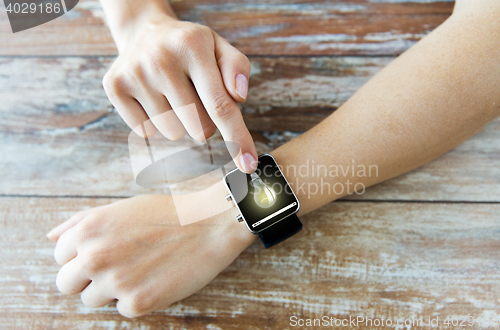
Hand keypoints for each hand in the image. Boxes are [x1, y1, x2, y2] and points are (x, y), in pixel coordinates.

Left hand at [46, 193, 255, 317]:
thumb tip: (50, 236)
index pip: (60, 256)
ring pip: (92, 300)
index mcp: (88, 230)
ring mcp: (115, 281)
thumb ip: (80, 221)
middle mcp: (95, 256)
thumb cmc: (167, 214)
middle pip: (65, 284)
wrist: (210, 224)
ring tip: (141, 269)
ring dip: (112, 289)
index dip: (82, 255)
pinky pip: (123, 309)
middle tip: (118, 267)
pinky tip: (157, 278)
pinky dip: (138, 298)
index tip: (105, 252)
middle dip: (87, 278)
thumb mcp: (120, 208)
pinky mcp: (138, 303)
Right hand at [102, 11, 257, 172]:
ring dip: (180, 122)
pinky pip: (146, 131)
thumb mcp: (219, 47)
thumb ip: (237, 68)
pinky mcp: (115, 87)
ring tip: (173, 93)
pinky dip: (156, 122)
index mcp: (192, 46)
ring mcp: (134, 74)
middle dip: (206, 122)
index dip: (237, 138)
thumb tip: (238, 96)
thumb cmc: (190, 47)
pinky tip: (154, 97)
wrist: (145, 32)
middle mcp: (161, 59)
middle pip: (199, 127)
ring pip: (174, 132)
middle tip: (196, 96)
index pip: (220, 105)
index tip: (248, 165)